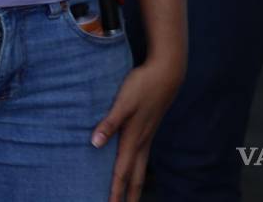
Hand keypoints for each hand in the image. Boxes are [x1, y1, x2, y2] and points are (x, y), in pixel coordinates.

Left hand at [93, 56, 184, 201]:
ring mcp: (148, 137)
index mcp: (133, 139)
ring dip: (135, 185)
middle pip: (136, 177)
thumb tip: (95, 144)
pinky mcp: (149, 129)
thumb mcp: (123, 102)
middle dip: (129, 196)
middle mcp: (142, 143)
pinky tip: (133, 167)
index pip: (122, 172)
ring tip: (129, 197)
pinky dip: (138, 170)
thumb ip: (109, 123)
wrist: (166, 74)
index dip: (115, 191)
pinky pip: (142, 157)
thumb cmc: (142, 86)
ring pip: (141, 169)